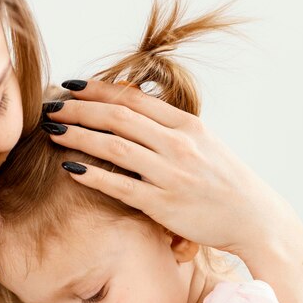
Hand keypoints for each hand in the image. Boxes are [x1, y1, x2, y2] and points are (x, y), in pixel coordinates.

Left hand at [45, 79, 302, 302]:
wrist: (252, 217)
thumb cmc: (222, 179)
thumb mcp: (202, 142)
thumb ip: (167, 126)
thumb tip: (131, 108)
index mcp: (186, 124)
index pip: (133, 99)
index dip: (98, 90)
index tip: (71, 86)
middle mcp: (177, 144)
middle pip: (117, 118)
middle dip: (79, 110)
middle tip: (51, 107)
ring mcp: (170, 174)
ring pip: (114, 147)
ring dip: (79, 136)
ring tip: (52, 131)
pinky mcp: (163, 204)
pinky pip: (120, 185)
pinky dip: (93, 174)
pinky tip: (70, 167)